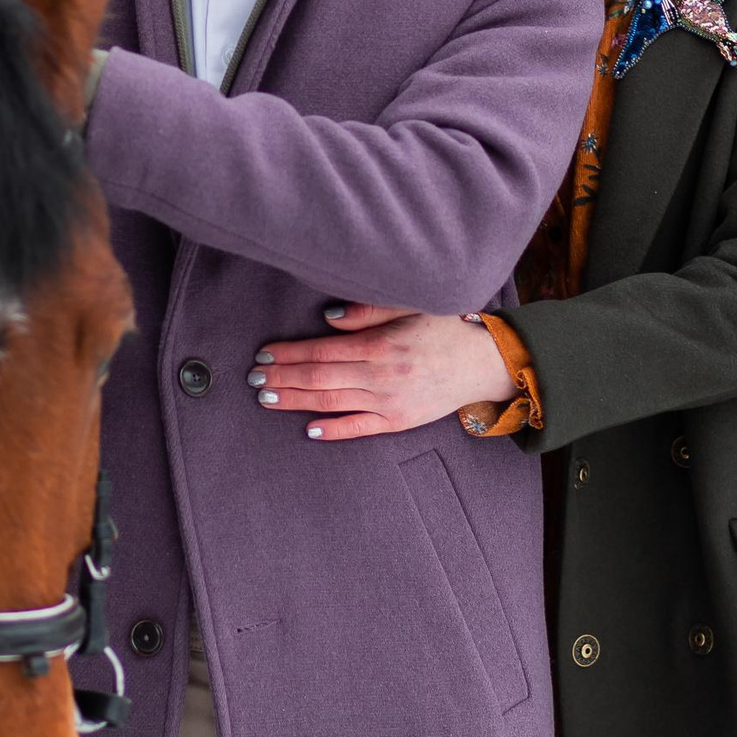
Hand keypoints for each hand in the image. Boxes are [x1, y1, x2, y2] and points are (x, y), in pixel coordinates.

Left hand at [248, 302, 514, 442]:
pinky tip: (309, 430)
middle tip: (253, 378)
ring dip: (295, 401)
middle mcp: (381, 376)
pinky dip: (334, 430)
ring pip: (331, 403)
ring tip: (266, 398)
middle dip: (282, 378)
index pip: (322, 351)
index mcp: (380, 345)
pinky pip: (360, 429)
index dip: (289, 353)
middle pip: (319, 378)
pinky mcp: (399, 421)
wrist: (484, 362)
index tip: (264, 353)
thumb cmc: (445, 328)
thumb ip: (367, 312)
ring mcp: (389, 403)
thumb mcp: (409, 306)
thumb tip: (327, 319)